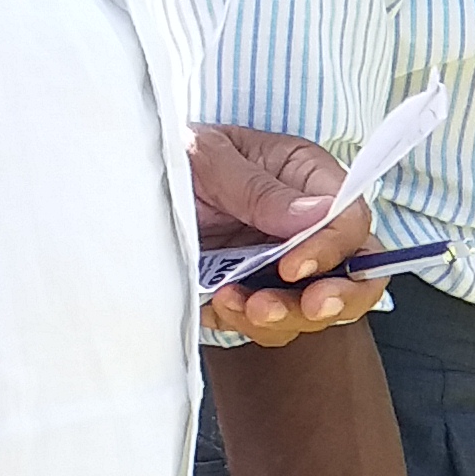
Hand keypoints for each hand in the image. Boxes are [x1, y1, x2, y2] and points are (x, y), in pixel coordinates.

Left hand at [191, 124, 384, 344]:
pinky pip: (266, 323)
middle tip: (298, 308)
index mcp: (308, 178)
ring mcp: (281, 261)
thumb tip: (319, 216)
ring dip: (282, 317)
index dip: (332, 250)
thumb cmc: (172, 153)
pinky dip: (243, 323)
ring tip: (235, 304)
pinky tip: (215, 306)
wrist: (121, 181)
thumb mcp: (210, 157)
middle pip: (353, 273)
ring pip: (314, 308)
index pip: (351, 220)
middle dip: (332, 300)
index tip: (292, 267)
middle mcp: (306, 224)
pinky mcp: (253, 289)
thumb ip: (261, 189)